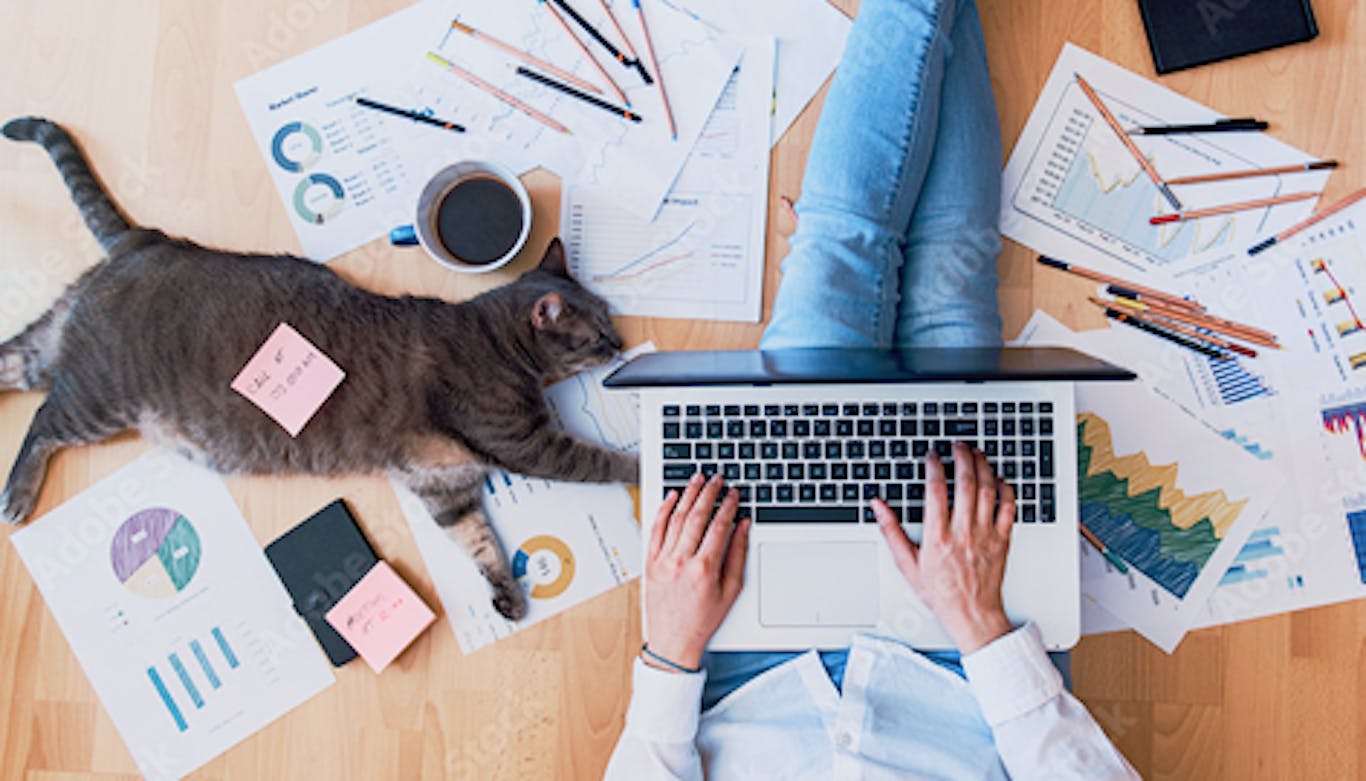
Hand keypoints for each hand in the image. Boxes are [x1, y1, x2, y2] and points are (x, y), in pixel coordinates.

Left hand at [644, 473, 750, 670]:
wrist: (673, 641)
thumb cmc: (703, 620)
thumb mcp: (730, 591)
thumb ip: (738, 555)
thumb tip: (743, 526)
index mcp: (704, 569)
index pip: (719, 526)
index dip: (728, 505)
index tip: (734, 493)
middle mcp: (681, 562)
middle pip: (696, 516)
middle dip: (708, 493)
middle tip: (717, 479)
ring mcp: (663, 561)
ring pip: (675, 518)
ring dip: (687, 495)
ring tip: (697, 480)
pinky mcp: (650, 563)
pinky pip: (655, 530)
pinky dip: (663, 511)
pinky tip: (672, 497)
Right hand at [873, 441, 1015, 653]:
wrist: (971, 613)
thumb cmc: (941, 592)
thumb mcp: (907, 564)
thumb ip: (891, 532)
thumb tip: (878, 507)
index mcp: (938, 537)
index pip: (936, 491)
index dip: (934, 467)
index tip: (932, 456)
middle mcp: (963, 532)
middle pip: (966, 483)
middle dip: (962, 458)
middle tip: (958, 446)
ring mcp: (986, 535)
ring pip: (988, 490)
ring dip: (983, 467)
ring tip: (977, 454)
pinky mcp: (1003, 540)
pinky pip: (1009, 507)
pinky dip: (1005, 489)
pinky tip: (999, 479)